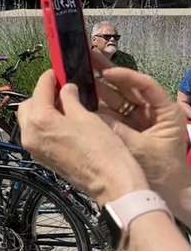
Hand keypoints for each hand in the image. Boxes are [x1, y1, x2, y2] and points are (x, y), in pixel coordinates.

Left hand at [19, 70, 147, 203]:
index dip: (50, 78)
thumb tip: (65, 88)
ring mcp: (34, 148)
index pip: (40, 89)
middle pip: (29, 105)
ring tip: (65, 105)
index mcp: (40, 120)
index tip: (58, 72)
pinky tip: (64, 121)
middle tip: (62, 89)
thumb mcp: (87, 117)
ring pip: (30, 120)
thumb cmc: (102, 150)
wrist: (111, 183)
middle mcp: (30, 134)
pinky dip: (45, 124)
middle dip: (43, 95)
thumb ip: (70, 99)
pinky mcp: (42, 158)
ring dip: (43, 110)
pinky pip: (37, 134)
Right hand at [91, 58, 190, 203]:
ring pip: (118, 97)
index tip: (105, 72)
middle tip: (89, 55)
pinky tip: (82, 94)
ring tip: (81, 69)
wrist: (170, 195)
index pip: (146, 85)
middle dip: (108, 72)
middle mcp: (154, 111)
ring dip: (100, 85)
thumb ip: (113, 127)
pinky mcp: (129, 128)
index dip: (125, 76)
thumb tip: (88, 111)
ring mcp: (140, 119)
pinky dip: (99, 103)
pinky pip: (112, 111)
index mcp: (166, 112)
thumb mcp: (138, 148)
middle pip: (129, 86)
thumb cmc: (161, 172)